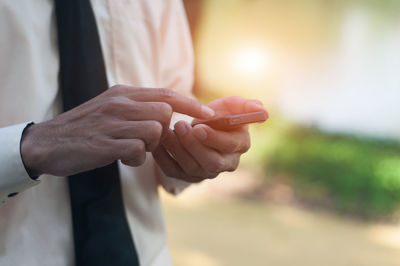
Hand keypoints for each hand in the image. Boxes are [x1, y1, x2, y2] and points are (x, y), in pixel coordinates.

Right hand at [20, 85, 214, 176]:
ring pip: (155, 131)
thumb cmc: (85, 127)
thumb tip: (168, 111)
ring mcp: (113, 122)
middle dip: (163, 130)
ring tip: (130, 148)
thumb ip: (137, 106)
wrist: (47, 142)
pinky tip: (121, 157)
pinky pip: (138, 151)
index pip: (166, 93)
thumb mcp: (111, 106)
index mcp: (123, 93)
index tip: (209, 114)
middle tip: (145, 140)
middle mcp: (120, 103)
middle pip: (165, 113)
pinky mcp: (106, 144)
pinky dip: (135, 158)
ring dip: (149, 146)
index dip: (191, 104)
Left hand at [152, 96, 266, 181]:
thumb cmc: (218, 115)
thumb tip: (261, 109)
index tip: (199, 127)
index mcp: (240, 145)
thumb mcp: (230, 106)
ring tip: (166, 132)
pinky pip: (174, 171)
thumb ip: (244, 106)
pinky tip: (157, 143)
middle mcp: (226, 163)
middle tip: (180, 126)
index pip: (230, 146)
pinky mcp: (187, 177)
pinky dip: (164, 159)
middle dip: (194, 145)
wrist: (200, 128)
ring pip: (192, 168)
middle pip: (212, 162)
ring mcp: (206, 173)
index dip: (214, 138)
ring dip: (177, 150)